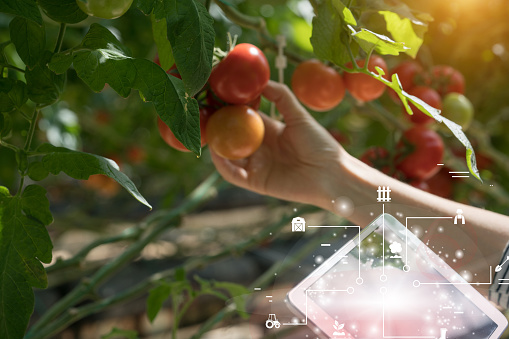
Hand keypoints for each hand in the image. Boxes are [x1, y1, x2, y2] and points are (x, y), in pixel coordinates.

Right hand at [210, 81, 344, 207]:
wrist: (331, 174)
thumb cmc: (320, 144)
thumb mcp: (299, 116)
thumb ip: (281, 97)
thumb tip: (262, 81)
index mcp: (269, 130)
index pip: (243, 117)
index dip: (230, 108)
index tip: (217, 96)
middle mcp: (260, 147)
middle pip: (232, 136)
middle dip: (217, 126)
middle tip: (203, 114)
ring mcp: (257, 165)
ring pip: (229, 156)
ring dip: (216, 146)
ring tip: (206, 134)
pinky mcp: (256, 182)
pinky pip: (234, 174)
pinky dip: (223, 166)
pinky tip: (216, 154)